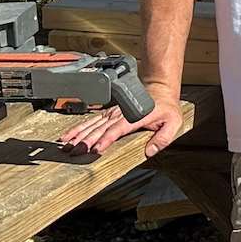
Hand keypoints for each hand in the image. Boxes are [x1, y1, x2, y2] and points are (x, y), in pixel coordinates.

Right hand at [58, 83, 184, 158]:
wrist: (159, 90)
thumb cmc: (166, 108)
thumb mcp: (173, 122)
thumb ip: (163, 138)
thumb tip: (150, 151)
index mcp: (135, 117)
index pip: (118, 129)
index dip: (106, 139)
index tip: (95, 149)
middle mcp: (121, 115)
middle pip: (101, 128)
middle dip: (86, 140)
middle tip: (75, 151)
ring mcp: (112, 113)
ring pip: (93, 125)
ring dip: (79, 135)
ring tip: (67, 145)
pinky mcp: (108, 114)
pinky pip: (91, 121)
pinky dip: (78, 128)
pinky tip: (69, 136)